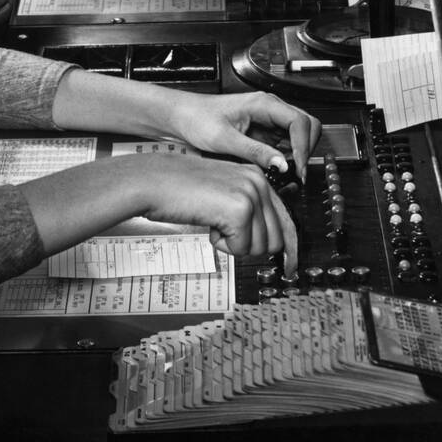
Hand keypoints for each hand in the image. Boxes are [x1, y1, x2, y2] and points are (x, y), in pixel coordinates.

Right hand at [124, 152, 291, 259]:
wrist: (152, 181)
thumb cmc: (178, 189)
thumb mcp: (222, 193)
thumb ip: (247, 210)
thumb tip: (270, 240)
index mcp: (257, 177)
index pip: (287, 220)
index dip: (289, 248)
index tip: (289, 264)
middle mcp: (259, 183)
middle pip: (276, 240)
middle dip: (250, 246)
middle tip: (225, 234)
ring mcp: (251, 195)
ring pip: (259, 247)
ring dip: (233, 245)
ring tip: (213, 223)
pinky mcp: (239, 210)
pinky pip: (241, 249)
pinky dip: (222, 245)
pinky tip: (209, 225)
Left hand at [163, 90, 320, 181]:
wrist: (180, 117)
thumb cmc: (196, 119)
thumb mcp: (224, 139)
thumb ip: (255, 152)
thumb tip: (282, 164)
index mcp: (263, 104)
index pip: (300, 122)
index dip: (303, 146)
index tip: (297, 168)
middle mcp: (270, 109)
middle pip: (307, 126)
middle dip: (306, 149)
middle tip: (297, 173)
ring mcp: (268, 120)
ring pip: (298, 135)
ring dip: (297, 154)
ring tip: (286, 174)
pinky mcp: (263, 132)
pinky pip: (284, 143)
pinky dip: (286, 157)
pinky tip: (276, 169)